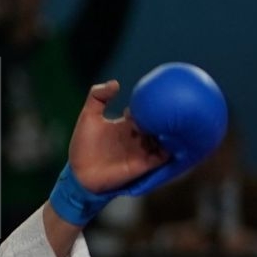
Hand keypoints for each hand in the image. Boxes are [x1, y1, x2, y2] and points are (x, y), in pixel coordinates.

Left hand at [67, 80, 171, 194]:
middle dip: (164, 116)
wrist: (79, 173)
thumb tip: (116, 83)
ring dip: (169, 131)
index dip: (149, 104)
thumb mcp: (88, 116)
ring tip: (176, 121)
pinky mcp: (145, 164)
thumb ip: (97, 96)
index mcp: (126, 124)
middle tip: (170, 107)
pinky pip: (164, 155)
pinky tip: (173, 139)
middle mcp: (137, 136)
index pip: (144, 111)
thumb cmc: (83, 145)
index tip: (156, 96)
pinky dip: (170, 148)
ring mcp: (142, 150)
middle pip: (157, 123)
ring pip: (164, 138)